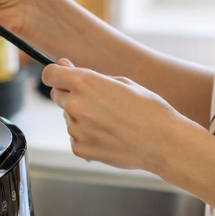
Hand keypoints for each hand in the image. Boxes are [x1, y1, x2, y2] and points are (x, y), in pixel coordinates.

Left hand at [41, 58, 185, 174]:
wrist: (164, 142)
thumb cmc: (148, 109)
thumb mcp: (121, 82)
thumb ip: (88, 75)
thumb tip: (64, 66)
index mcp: (85, 82)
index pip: (50, 74)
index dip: (56, 74)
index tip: (61, 78)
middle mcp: (75, 104)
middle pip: (57, 95)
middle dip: (71, 96)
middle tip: (99, 103)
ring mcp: (75, 129)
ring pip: (69, 118)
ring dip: (82, 118)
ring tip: (112, 123)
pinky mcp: (79, 149)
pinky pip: (76, 138)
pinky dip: (88, 138)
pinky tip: (110, 137)